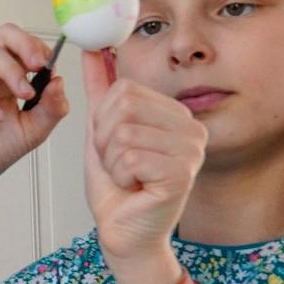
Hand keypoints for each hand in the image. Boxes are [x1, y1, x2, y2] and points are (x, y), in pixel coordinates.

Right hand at [0, 24, 70, 197]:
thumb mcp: (32, 132)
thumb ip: (50, 108)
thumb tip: (59, 80)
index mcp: (7, 78)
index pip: (23, 46)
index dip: (39, 50)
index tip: (51, 67)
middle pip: (5, 34)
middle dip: (26, 44)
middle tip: (39, 65)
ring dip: (12, 72)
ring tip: (23, 97)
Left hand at [81, 50, 206, 267]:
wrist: (124, 233)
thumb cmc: (118, 189)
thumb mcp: (102, 132)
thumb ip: (100, 91)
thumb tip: (91, 50)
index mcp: (177, 115)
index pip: (125, 89)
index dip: (104, 119)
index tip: (114, 145)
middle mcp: (192, 129)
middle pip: (124, 105)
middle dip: (105, 139)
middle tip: (119, 164)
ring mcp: (191, 152)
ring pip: (124, 132)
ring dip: (111, 160)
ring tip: (127, 177)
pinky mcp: (181, 174)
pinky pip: (129, 157)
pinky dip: (119, 176)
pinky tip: (134, 188)